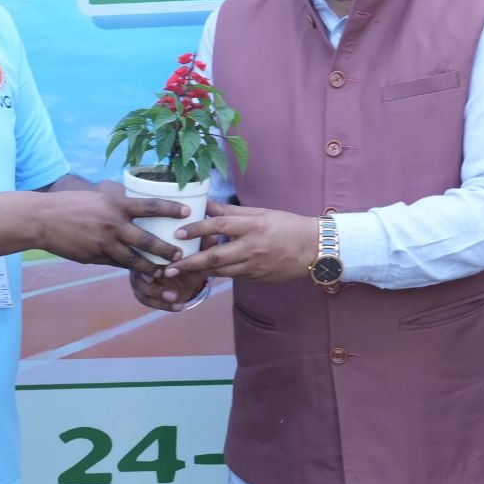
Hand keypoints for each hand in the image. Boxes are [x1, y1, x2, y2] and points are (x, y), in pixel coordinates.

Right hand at [36, 186, 188, 269]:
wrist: (42, 219)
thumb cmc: (71, 204)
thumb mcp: (97, 197)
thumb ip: (117, 203)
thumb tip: (137, 204)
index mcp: (116, 205)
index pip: (150, 206)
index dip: (171, 209)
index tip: (188, 211)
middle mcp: (113, 224)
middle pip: (147, 241)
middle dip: (167, 250)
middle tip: (181, 255)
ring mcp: (104, 243)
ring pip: (134, 260)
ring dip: (152, 268)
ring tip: (164, 273)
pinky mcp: (95, 257)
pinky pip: (117, 265)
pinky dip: (129, 270)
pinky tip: (140, 276)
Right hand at [129, 233, 213, 310]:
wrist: (187, 274)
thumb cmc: (189, 257)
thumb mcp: (197, 252)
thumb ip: (203, 245)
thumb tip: (213, 236)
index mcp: (148, 247)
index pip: (143, 252)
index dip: (150, 262)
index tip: (164, 270)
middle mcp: (139, 260)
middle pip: (137, 273)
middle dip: (153, 283)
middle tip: (170, 289)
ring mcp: (138, 277)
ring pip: (140, 288)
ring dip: (158, 294)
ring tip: (175, 297)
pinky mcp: (142, 292)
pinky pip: (146, 299)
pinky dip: (163, 305)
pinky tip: (179, 306)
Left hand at [166, 202, 316, 282]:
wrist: (315, 249)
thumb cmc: (287, 225)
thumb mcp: (260, 213)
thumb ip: (231, 211)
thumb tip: (206, 205)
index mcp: (253, 226)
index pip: (219, 225)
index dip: (197, 229)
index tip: (178, 233)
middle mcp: (253, 247)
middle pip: (216, 256)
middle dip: (190, 263)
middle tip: (168, 267)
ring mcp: (255, 266)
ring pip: (221, 271)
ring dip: (199, 272)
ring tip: (178, 272)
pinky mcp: (257, 278)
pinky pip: (232, 277)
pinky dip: (217, 274)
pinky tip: (203, 273)